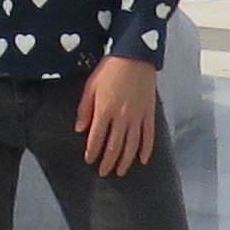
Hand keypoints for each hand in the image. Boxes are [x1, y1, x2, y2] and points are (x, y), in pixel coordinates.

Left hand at [76, 53, 160, 176]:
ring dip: (125, 161)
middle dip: (108, 162)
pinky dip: (146, 150)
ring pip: (131, 145)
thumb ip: (84, 109)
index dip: (92, 152)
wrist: (135, 56)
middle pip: (114, 146)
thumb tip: (79, 130)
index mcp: (104, 110)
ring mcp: (137, 117)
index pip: (96, 139)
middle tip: (103, 173)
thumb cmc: (109, 70)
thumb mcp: (90, 86)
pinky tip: (142, 160)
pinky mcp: (149, 114)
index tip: (89, 161)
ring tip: (120, 171)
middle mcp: (121, 118)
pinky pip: (149, 136)